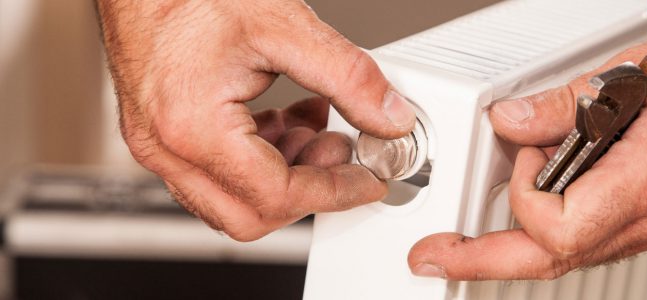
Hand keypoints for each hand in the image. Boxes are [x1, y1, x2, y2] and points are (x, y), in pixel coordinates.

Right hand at [96, 0, 416, 240]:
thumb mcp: (284, 25)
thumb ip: (347, 77)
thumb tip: (388, 116)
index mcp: (192, 126)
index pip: (276, 195)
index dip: (334, 191)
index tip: (367, 180)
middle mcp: (166, 146)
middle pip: (249, 215)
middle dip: (307, 190)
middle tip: (342, 151)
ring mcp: (158, 143)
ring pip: (231, 199)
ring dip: (285, 174)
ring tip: (318, 126)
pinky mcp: (161, 131)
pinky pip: (215, 172)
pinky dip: (259, 158)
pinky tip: (286, 118)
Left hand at [408, 2, 646, 279]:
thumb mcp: (640, 71)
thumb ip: (568, 102)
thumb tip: (512, 121)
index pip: (559, 229)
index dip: (523, 194)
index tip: (525, 152)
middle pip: (554, 261)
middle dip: (485, 262)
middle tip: (436, 258)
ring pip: (573, 256)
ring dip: (519, 242)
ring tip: (480, 228)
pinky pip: (598, 239)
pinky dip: (561, 223)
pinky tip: (547, 198)